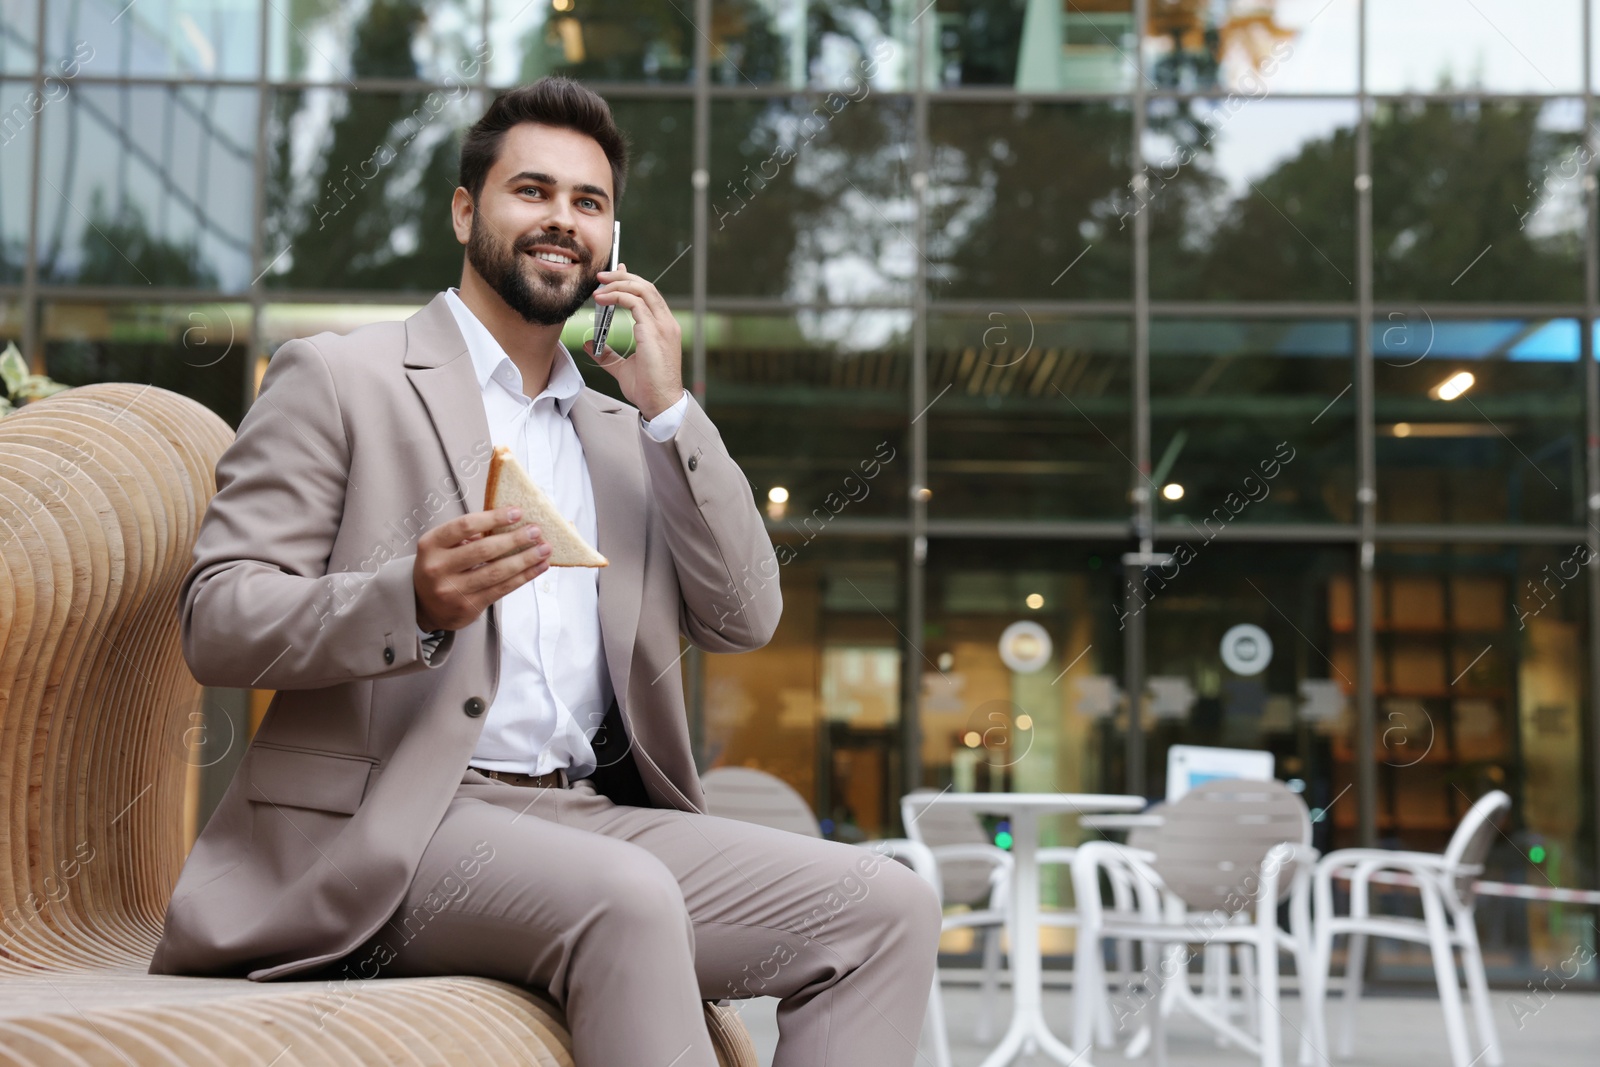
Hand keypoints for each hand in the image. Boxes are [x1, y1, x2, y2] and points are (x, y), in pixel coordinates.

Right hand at [414, 507, 550, 631]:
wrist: (422, 606)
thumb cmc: (440, 567)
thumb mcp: (443, 546)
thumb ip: (469, 535)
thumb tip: (511, 522)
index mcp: (431, 545)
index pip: (465, 526)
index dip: (493, 517)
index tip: (517, 512)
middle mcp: (438, 568)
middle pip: (484, 550)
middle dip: (514, 539)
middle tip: (536, 531)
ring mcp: (452, 590)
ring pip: (496, 572)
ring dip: (525, 559)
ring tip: (544, 549)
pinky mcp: (468, 607)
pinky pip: (501, 589)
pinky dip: (523, 577)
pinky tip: (538, 567)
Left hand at [583, 262, 683, 419]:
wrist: (660, 404)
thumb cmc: (648, 389)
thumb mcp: (623, 368)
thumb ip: (608, 354)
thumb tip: (590, 344)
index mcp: (663, 328)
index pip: (649, 295)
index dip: (631, 281)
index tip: (614, 275)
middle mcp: (666, 323)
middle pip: (646, 286)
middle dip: (622, 276)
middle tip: (601, 275)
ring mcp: (662, 326)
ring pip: (642, 289)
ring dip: (618, 282)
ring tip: (599, 285)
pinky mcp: (653, 332)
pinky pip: (634, 303)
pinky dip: (617, 296)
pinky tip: (602, 299)